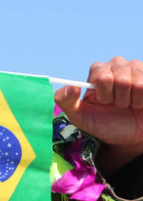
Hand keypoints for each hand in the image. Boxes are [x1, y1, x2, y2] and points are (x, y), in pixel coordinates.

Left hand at [54, 57, 142, 174]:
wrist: (129, 136)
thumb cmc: (104, 124)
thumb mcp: (80, 117)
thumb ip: (65, 101)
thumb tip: (71, 86)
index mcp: (97, 71)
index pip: (102, 78)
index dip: (104, 95)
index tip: (104, 102)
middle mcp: (116, 65)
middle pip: (121, 80)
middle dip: (119, 99)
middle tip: (118, 105)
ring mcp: (136, 68)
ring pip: (137, 84)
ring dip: (133, 101)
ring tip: (129, 104)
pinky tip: (140, 102)